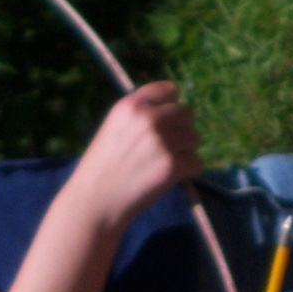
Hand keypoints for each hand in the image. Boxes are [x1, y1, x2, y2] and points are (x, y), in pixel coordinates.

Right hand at [66, 83, 200, 229]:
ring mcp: (163, 141)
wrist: (95, 201)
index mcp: (132, 105)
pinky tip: (168, 178)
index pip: (170, 90)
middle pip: (188, 114)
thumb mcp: (114, 126)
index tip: (165, 122)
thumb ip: (141, 114)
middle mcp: (149, 118)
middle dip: (180, 130)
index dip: (170, 106)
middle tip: (164, 149)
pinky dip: (188, 171)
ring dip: (184, 152)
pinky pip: (197, 162)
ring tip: (161, 164)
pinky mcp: (173, 165)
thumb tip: (176, 110)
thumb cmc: (103, 166)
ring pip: (195, 139)